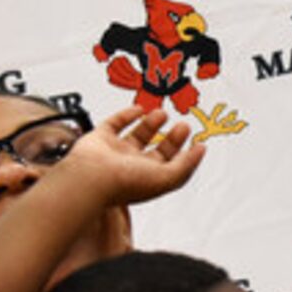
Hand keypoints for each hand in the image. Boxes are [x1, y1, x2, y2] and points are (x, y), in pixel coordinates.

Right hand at [56, 106, 204, 205]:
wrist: (91, 176)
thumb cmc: (124, 182)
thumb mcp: (167, 178)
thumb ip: (186, 165)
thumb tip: (200, 150)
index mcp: (148, 179)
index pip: (171, 166)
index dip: (185, 154)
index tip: (198, 142)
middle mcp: (132, 166)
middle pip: (157, 151)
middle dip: (172, 138)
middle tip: (183, 126)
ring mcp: (116, 152)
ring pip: (137, 135)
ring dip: (151, 124)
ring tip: (163, 114)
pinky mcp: (100, 139)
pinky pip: (115, 124)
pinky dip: (127, 115)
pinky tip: (139, 109)